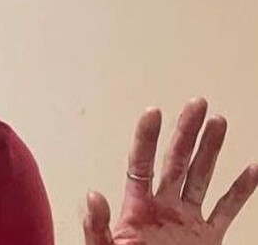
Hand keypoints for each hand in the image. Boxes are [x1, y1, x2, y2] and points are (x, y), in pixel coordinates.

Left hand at [83, 98, 257, 243]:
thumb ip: (97, 226)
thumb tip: (93, 194)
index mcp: (135, 209)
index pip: (140, 164)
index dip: (146, 137)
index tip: (154, 111)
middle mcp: (161, 209)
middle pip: (175, 162)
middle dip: (186, 132)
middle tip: (197, 103)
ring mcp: (185, 222)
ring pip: (202, 178)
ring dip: (211, 150)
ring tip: (219, 120)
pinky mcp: (206, 239)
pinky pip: (226, 211)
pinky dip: (241, 190)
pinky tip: (252, 168)